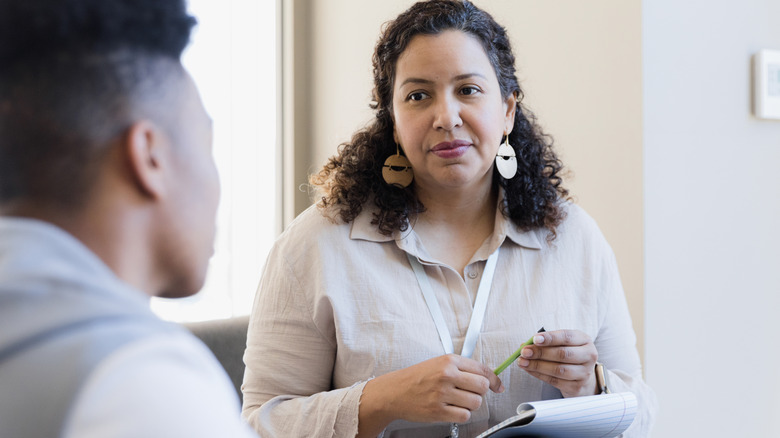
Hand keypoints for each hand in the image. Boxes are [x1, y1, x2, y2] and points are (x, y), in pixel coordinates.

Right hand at [358, 354, 503, 436]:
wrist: (394, 391)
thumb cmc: (415, 378)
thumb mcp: (438, 364)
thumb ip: (462, 368)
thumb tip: (488, 379)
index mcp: (449, 361)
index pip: (482, 369)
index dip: (494, 380)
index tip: (497, 386)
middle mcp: (447, 375)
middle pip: (482, 387)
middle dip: (480, 392)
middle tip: (470, 393)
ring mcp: (443, 393)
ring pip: (475, 403)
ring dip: (470, 404)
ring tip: (456, 401)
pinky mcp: (438, 411)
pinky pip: (464, 416)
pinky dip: (461, 415)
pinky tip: (451, 409)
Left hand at [515, 329, 598, 397]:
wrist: (582, 376)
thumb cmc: (568, 354)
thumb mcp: (562, 343)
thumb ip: (546, 342)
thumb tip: (525, 344)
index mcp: (585, 340)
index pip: (567, 337)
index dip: (550, 338)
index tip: (534, 339)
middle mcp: (588, 356)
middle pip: (563, 354)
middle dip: (541, 352)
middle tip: (524, 352)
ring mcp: (584, 373)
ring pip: (558, 370)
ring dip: (537, 365)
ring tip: (522, 362)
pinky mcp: (577, 387)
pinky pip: (554, 381)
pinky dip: (539, 375)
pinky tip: (529, 369)